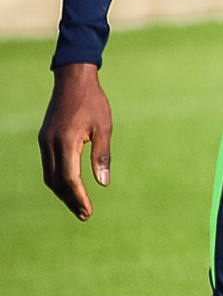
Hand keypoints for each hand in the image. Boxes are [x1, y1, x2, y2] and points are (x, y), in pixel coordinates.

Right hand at [39, 63, 113, 219]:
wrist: (73, 80)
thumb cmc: (93, 102)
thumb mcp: (104, 128)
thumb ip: (102, 155)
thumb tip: (103, 182)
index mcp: (66, 141)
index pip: (70, 178)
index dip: (79, 197)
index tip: (88, 212)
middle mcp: (50, 144)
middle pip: (57, 181)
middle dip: (71, 200)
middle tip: (85, 215)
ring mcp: (45, 141)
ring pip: (50, 176)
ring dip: (63, 193)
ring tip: (78, 206)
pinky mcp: (45, 139)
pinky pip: (49, 166)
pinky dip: (58, 180)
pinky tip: (70, 187)